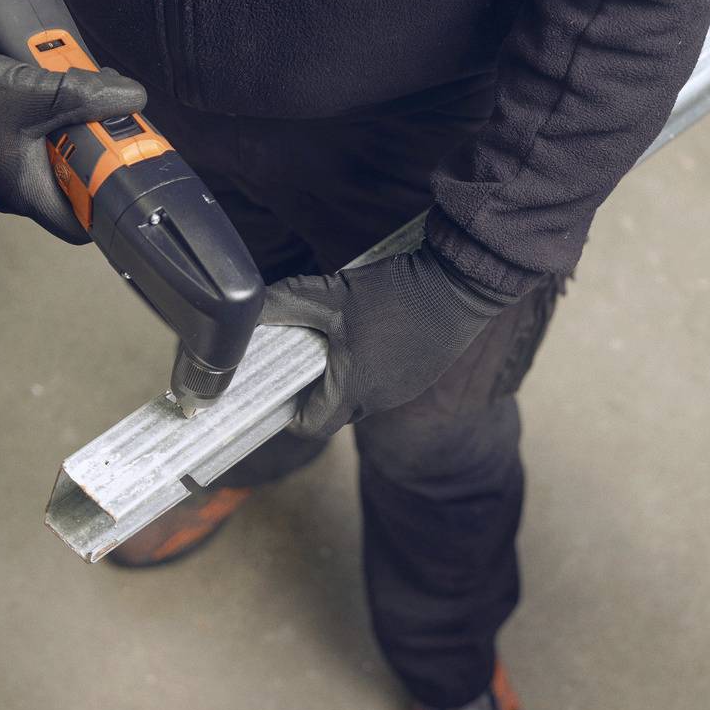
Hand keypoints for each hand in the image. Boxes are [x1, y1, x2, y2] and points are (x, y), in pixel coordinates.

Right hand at [0, 24, 147, 242]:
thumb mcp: (32, 95)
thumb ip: (87, 96)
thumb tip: (133, 98)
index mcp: (23, 194)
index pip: (80, 226)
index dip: (107, 207)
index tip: (128, 175)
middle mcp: (10, 189)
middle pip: (71, 184)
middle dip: (95, 154)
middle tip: (112, 123)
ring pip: (51, 156)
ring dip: (72, 128)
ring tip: (86, 95)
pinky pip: (30, 139)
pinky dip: (48, 117)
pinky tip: (54, 88)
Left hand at [260, 246, 515, 438]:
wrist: (461, 283)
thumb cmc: (396, 292)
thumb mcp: (331, 293)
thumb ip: (285, 303)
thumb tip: (247, 311)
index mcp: (354, 387)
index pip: (313, 427)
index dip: (292, 417)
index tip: (280, 396)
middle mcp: (380, 398)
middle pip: (336, 412)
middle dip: (315, 394)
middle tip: (300, 365)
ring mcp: (404, 389)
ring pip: (362, 397)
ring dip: (344, 379)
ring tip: (334, 344)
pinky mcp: (421, 375)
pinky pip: (386, 382)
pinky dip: (370, 368)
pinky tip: (369, 335)